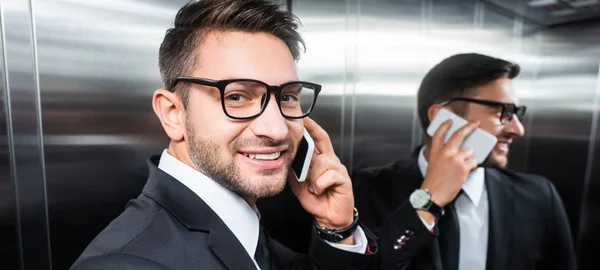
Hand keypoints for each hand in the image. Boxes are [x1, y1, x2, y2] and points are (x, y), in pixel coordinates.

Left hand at [289, 118, 354, 234]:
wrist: (328, 218)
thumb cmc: (316, 199)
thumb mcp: (299, 182)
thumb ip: (295, 169)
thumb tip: (284, 158)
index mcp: (321, 160)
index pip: (318, 138)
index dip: (312, 127)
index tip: (303, 117)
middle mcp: (331, 162)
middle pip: (322, 143)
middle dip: (313, 139)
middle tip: (302, 141)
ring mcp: (338, 170)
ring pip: (323, 162)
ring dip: (313, 176)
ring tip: (313, 186)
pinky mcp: (344, 180)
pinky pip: (329, 175)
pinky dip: (320, 184)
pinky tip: (320, 190)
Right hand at [421, 119, 478, 206]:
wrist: (433, 194)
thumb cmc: (433, 181)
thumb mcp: (433, 163)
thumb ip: (442, 154)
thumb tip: (456, 149)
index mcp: (436, 151)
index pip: (439, 133)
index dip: (445, 125)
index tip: (450, 121)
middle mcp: (445, 152)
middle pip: (459, 135)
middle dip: (469, 127)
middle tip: (475, 123)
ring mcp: (455, 159)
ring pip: (469, 151)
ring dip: (469, 158)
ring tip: (463, 166)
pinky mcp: (463, 167)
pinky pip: (473, 161)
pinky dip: (472, 165)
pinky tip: (466, 170)